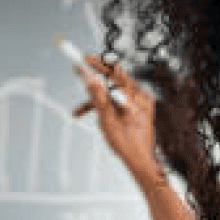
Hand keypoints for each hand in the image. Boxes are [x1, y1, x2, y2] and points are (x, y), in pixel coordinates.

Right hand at [71, 57, 164, 187]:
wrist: (141, 161)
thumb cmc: (126, 143)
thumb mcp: (106, 118)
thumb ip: (97, 95)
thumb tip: (89, 76)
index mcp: (134, 96)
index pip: (114, 71)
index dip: (98, 63)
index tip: (84, 58)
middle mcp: (141, 96)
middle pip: (114, 80)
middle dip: (94, 81)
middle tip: (79, 74)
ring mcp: (142, 103)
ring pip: (115, 93)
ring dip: (97, 100)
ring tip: (77, 112)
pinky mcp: (141, 109)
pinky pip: (121, 101)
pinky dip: (108, 106)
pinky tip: (96, 117)